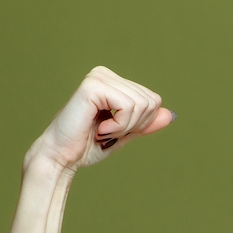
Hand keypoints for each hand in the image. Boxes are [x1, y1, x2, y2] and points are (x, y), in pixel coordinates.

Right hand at [24, 66, 174, 172]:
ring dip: (125, 127)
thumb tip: (170, 115)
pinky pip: (128, 106)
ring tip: (102, 131)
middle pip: (151, 101)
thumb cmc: (88, 146)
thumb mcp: (125, 133)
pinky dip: (119, 126)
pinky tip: (99, 129)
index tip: (115, 131)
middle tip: (108, 132)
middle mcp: (105, 74)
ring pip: (142, 104)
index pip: (153, 100)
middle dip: (135, 125)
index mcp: (113, 82)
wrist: (62, 158)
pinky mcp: (93, 86)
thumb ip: (145, 123)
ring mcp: (98, 77)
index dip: (142, 123)